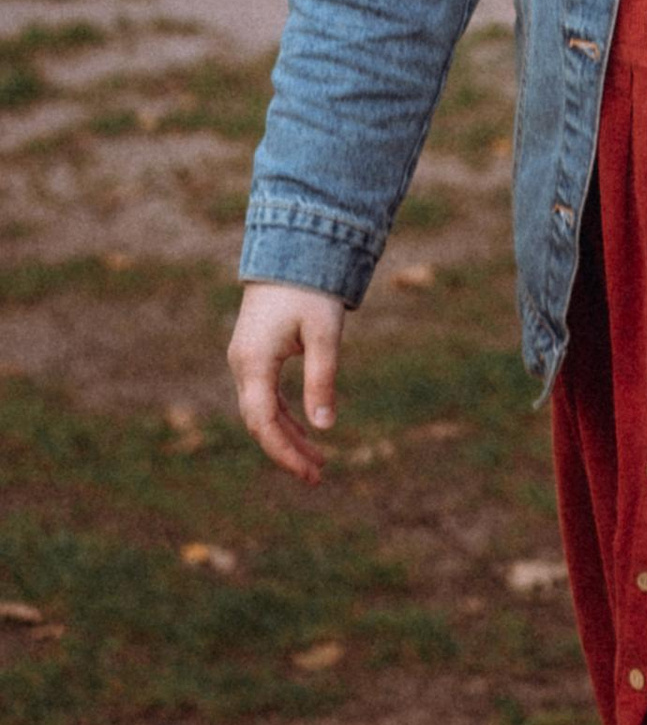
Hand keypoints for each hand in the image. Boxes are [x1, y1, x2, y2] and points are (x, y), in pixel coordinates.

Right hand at [228, 282, 346, 485]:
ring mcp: (245, 360)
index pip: (263, 422)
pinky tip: (305, 429)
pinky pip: (265, 396)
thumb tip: (325, 427)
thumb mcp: (324, 335)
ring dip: (287, 435)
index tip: (310, 472)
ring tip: (317, 461)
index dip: (284, 452)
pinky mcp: (255, 354)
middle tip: (319, 476)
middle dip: (287, 450)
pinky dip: (284, 416)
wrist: (292, 248)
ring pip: (262, 411)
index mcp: (254, 363)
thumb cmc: (310, 290)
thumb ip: (322, 379)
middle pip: (261, 422)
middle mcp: (242, 365)